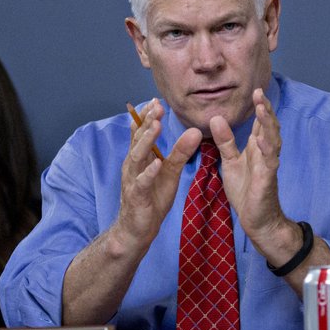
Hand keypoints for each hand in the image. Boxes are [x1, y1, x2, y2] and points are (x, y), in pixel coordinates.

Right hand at [116, 98, 201, 250]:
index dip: (147, 116)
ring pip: (136, 157)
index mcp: (140, 157)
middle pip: (138, 139)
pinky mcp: (137, 196)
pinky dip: (148, 172)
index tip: (157, 100)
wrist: (137, 229)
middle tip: (157, 107)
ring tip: (155, 126)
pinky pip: (142, 182)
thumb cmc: (152, 198)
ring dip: (146, 141)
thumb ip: (181, 152)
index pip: (141, 132)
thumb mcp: (170, 172)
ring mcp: (133, 180)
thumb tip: (196, 131)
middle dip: (147, 122)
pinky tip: (156, 163)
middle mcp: (133, 165)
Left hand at [209, 88, 285, 243]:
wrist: (257, 219)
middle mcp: (265, 153)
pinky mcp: (268, 179)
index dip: (258, 107)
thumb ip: (225, 141)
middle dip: (265, 109)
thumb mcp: (230, 162)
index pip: (259, 123)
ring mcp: (268, 165)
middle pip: (268, 126)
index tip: (255, 91)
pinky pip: (270, 161)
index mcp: (256, 148)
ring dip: (268, 124)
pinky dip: (267, 149)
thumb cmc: (246, 191)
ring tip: (262, 108)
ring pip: (273, 140)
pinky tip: (262, 139)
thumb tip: (216, 118)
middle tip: (259, 92)